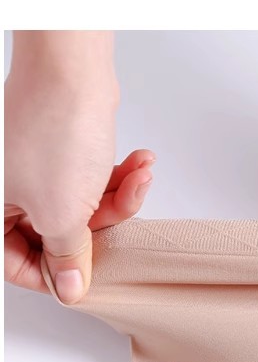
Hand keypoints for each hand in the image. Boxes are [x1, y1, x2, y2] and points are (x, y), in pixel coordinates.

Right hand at [4, 35, 154, 304]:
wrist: (74, 72)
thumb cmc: (56, 132)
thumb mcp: (62, 213)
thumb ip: (66, 256)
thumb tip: (69, 289)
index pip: (15, 262)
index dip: (53, 274)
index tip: (84, 278)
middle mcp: (10, 190)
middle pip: (57, 237)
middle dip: (99, 226)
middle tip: (117, 214)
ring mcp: (36, 172)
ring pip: (83, 211)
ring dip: (119, 198)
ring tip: (139, 175)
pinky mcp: (63, 157)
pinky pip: (93, 185)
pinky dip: (119, 179)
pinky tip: (139, 163)